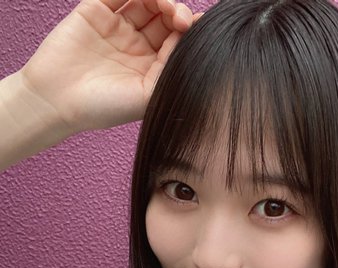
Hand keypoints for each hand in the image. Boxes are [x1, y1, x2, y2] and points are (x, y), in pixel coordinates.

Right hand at [20, 0, 197, 133]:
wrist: (57, 100)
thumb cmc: (103, 108)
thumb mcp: (147, 95)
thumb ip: (170, 69)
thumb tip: (190, 43)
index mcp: (150, 67)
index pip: (176, 41)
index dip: (190, 31)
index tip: (200, 26)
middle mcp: (135, 45)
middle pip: (164, 18)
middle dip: (176, 13)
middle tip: (180, 18)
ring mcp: (116, 27)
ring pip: (145, 1)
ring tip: (165, 5)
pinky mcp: (95, 11)